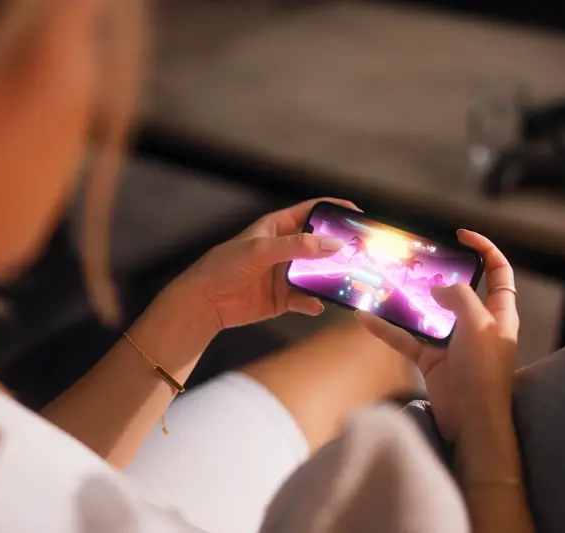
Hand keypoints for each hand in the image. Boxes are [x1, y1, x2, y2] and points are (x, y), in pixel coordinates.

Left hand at [166, 198, 357, 330]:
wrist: (203, 302)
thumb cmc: (224, 266)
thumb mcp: (262, 250)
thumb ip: (298, 246)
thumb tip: (333, 244)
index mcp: (277, 227)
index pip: (311, 211)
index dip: (333, 210)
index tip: (356, 214)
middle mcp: (284, 249)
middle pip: (319, 244)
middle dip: (339, 248)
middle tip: (361, 251)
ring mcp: (284, 274)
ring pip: (316, 273)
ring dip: (330, 277)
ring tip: (347, 280)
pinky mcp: (282, 298)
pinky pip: (305, 299)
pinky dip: (313, 302)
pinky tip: (317, 304)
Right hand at [356, 230, 518, 440]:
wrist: (472, 424)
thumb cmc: (484, 374)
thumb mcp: (478, 325)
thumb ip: (459, 298)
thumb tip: (438, 288)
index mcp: (498, 313)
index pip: (498, 271)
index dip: (484, 249)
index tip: (461, 235)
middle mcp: (476, 324)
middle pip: (458, 289)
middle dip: (437, 273)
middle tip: (414, 259)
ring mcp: (452, 342)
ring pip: (426, 313)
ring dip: (405, 301)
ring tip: (384, 282)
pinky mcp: (431, 360)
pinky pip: (405, 339)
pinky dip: (386, 330)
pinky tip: (365, 318)